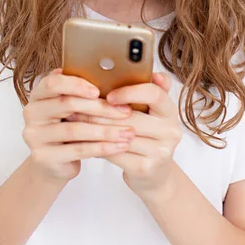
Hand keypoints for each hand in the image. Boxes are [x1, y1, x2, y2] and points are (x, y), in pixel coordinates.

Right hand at [22, 68, 134, 183]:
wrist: (52, 164)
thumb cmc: (67, 130)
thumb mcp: (72, 110)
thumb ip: (81, 94)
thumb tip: (109, 75)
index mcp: (38, 95)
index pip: (52, 83)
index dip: (76, 85)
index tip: (99, 90)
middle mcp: (31, 114)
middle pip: (67, 104)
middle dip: (100, 108)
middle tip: (125, 112)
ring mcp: (35, 137)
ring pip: (75, 129)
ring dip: (106, 130)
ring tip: (128, 132)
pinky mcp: (44, 157)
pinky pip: (78, 150)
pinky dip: (102, 148)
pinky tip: (119, 146)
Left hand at [67, 72, 182, 199]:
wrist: (154, 174)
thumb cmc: (145, 135)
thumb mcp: (149, 112)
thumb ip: (143, 91)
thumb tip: (135, 69)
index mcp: (169, 111)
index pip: (154, 94)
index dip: (130, 92)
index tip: (110, 95)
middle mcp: (170, 130)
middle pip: (131, 116)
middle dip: (99, 111)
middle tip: (75, 104)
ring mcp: (160, 151)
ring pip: (119, 135)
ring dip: (93, 127)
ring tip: (73, 120)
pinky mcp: (146, 168)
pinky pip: (115, 153)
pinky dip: (96, 145)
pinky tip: (83, 139)